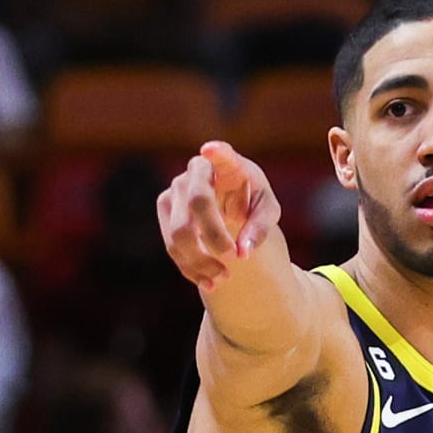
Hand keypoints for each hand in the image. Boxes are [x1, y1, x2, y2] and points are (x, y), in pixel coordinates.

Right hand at [157, 141, 280, 292]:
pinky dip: (191, 268)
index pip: (222, 155)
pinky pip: (172, 245)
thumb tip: (243, 253)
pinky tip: (210, 282)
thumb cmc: (252, 201)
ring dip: (201, 260)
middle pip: (197, 202)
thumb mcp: (267, 211)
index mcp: (228, 163)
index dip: (216, 153)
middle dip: (214, 235)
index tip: (210, 150)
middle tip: (234, 258)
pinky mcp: (165, 209)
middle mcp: (196, 171)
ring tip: (225, 278)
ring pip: (179, 231)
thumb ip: (260, 228)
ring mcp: (176, 189)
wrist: (228, 203)